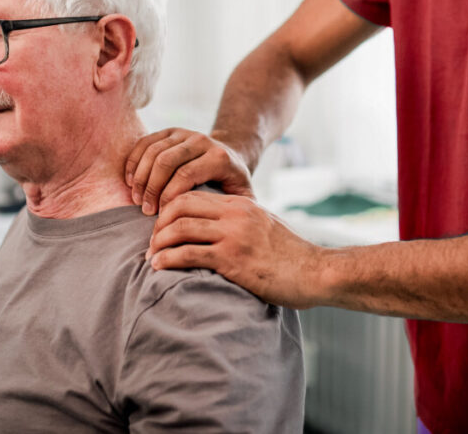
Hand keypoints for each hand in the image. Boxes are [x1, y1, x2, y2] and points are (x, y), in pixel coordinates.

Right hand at [125, 128, 253, 214]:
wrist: (232, 156)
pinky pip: (144, 142)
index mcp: (219, 158)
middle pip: (165, 162)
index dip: (169, 197)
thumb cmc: (233, 185)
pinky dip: (133, 162)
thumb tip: (218, 234)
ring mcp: (185, 133)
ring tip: (137, 199)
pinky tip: (130, 182)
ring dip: (140, 178)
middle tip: (146, 211)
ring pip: (153, 152)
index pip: (186, 175)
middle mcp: (201, 140)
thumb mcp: (242, 197)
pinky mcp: (170, 131)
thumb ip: (235, 212)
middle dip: (151, 188)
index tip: (161, 216)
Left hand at [148, 191, 325, 309]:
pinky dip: (167, 260)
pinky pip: (188, 254)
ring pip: (179, 229)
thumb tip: (217, 229)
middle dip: (159, 224)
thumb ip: (242, 222)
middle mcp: (235, 215)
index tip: (162, 227)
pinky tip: (159, 267)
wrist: (316, 272)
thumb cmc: (291, 256)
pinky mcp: (232, 260)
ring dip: (158, 243)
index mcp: (241, 204)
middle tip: (152, 242)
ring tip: (151, 257)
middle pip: (180, 206)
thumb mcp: (265, 226)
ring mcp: (233, 236)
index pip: (193, 195)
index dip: (170, 209)